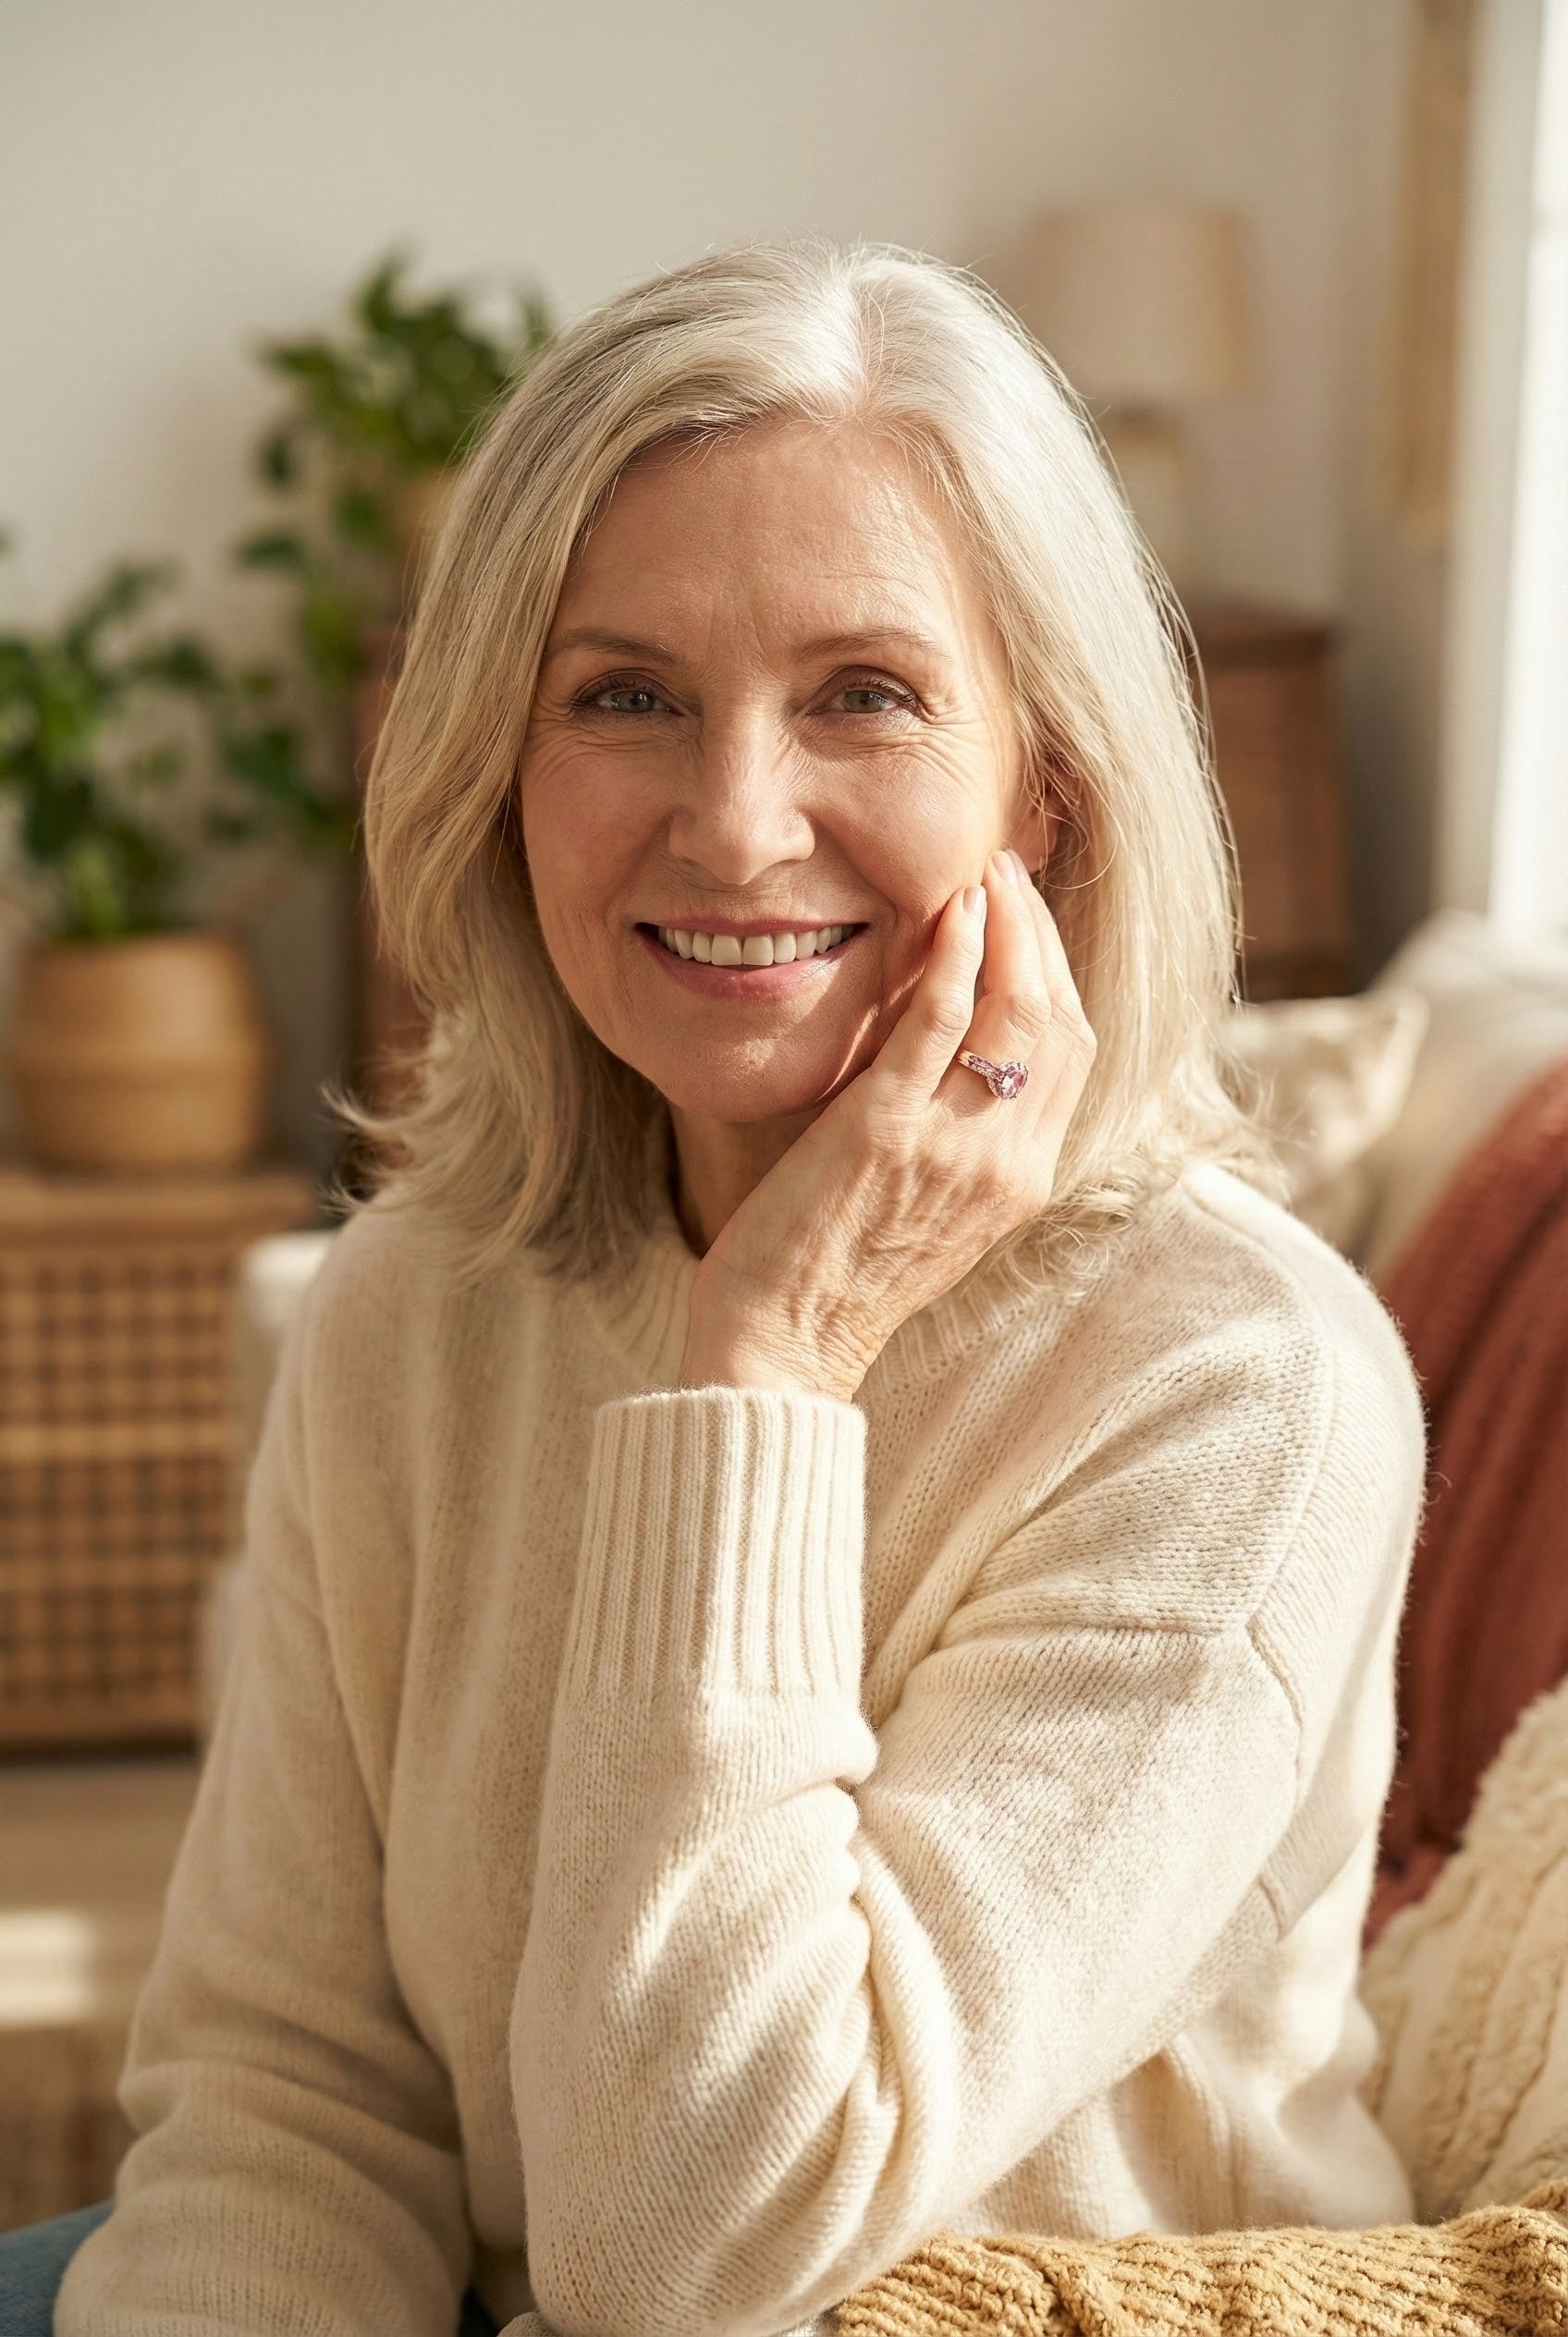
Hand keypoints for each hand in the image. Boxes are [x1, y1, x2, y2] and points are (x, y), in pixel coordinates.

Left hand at [677, 847, 1098, 1401]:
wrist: (781, 1346)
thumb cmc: (833, 1276)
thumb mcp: (925, 1207)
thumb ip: (954, 1136)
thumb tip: (948, 1047)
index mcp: (1021, 1183)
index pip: (1074, 1053)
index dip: (1058, 972)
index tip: (1026, 918)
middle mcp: (1004, 1164)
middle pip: (1059, 1020)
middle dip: (1041, 933)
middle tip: (1007, 872)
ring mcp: (952, 1148)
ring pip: (1017, 1009)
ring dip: (1008, 925)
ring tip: (982, 872)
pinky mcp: (885, 1131)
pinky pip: (942, 1021)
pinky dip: (956, 954)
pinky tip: (949, 910)